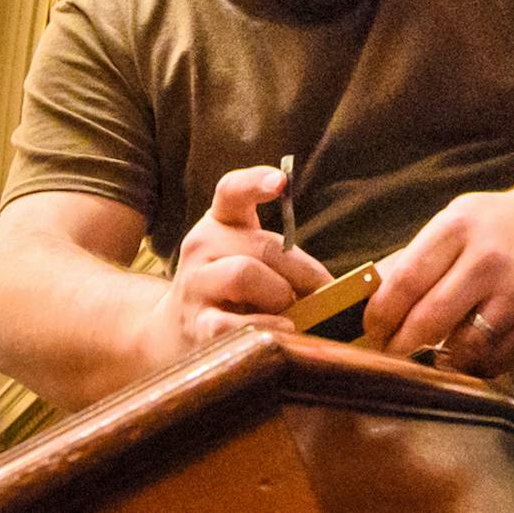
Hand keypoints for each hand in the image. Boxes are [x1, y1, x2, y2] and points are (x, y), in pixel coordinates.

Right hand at [144, 166, 331, 367]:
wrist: (179, 330)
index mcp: (220, 222)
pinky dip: (267, 327)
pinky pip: (235, 322)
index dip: (256, 182)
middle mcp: (201, 245)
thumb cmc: (232, 292)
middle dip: (303, 272)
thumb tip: (334, 284)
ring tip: (291, 315)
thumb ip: (281, 259)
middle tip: (324, 295)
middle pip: (262, 246)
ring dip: (279, 295)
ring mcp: (196, 284)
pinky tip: (283, 333)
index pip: (232, 191)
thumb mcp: (247, 259)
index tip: (281, 181)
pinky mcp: (197, 324)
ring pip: (243, 274)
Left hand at [361, 181, 513, 373]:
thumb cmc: (496, 223)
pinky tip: (461, 359)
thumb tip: (377, 291)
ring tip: (424, 359)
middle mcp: (487, 260)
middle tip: (389, 354)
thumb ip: (418, 255)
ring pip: (465, 346)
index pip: (407, 278)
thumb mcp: (454, 221)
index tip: (370, 328)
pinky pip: (498, 359)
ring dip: (440, 360)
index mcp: (457, 228)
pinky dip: (473, 366)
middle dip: (402, 344)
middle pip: (432, 317)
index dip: (382, 311)